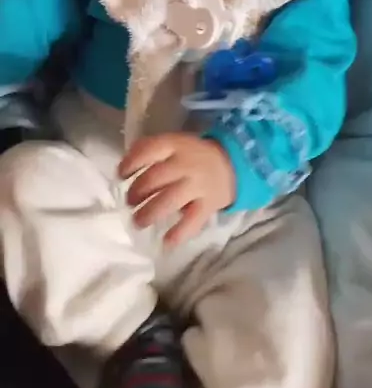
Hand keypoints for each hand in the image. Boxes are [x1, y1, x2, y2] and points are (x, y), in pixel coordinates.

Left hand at [119, 133, 235, 244]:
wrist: (234, 164)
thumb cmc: (195, 155)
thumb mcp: (176, 145)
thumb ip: (153, 153)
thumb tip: (125, 170)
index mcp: (176, 144)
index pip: (149, 149)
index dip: (131, 162)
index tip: (120, 175)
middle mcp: (187, 163)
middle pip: (156, 177)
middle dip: (137, 192)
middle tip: (130, 202)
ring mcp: (199, 184)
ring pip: (170, 199)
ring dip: (150, 212)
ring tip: (138, 222)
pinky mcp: (209, 204)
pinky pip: (193, 220)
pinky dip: (179, 233)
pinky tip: (166, 243)